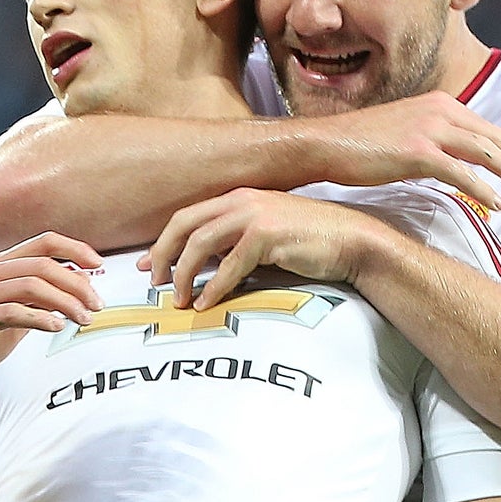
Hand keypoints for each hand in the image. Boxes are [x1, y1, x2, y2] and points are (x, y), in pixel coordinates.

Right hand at [0, 232, 103, 402]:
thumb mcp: (9, 318)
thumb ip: (35, 302)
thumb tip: (76, 289)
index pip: (41, 242)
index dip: (74, 248)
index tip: (99, 265)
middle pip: (42, 264)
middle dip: (77, 283)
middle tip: (98, 305)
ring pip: (31, 285)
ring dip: (65, 301)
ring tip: (84, 319)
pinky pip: (11, 312)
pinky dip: (40, 317)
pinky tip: (57, 327)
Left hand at [141, 188, 386, 310]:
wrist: (351, 241)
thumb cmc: (309, 242)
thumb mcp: (263, 235)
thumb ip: (233, 243)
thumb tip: (201, 266)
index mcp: (237, 196)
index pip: (187, 215)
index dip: (163, 241)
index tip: (148, 264)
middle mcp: (241, 200)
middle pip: (184, 225)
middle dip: (164, 254)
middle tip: (155, 282)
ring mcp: (254, 215)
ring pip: (200, 244)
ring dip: (185, 275)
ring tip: (179, 300)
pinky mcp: (267, 236)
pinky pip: (229, 266)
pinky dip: (214, 288)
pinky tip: (205, 305)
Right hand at [310, 92, 500, 211]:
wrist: (325, 144)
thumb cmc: (360, 145)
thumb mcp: (405, 134)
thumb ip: (434, 141)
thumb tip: (454, 163)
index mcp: (441, 104)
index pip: (489, 129)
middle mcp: (440, 111)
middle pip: (496, 137)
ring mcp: (429, 129)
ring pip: (486, 152)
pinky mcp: (416, 151)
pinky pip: (460, 171)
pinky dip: (483, 188)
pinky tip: (497, 203)